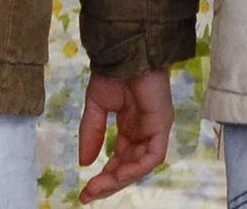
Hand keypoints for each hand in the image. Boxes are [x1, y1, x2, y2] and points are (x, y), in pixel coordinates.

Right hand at [76, 68, 172, 201]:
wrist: (123, 52)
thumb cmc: (113, 72)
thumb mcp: (96, 106)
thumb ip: (91, 133)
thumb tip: (84, 163)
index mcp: (130, 126)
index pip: (120, 159)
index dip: (104, 176)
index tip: (85, 191)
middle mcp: (144, 131)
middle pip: (130, 167)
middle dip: (109, 183)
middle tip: (89, 194)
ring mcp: (154, 128)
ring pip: (141, 165)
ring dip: (120, 179)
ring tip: (98, 188)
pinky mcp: (162, 124)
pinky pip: (153, 156)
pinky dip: (136, 168)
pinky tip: (118, 174)